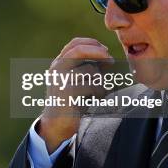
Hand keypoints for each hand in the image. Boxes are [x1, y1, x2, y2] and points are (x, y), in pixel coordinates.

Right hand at [38, 37, 113, 152]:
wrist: (56, 124)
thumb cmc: (71, 102)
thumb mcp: (77, 81)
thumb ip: (87, 68)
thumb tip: (107, 57)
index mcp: (59, 63)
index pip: (75, 43)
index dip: (92, 43)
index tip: (105, 50)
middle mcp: (57, 68)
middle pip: (79, 50)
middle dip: (98, 52)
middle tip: (110, 60)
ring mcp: (60, 79)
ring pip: (89, 70)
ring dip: (100, 80)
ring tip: (100, 92)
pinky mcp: (66, 92)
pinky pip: (91, 86)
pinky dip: (99, 92)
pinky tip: (96, 99)